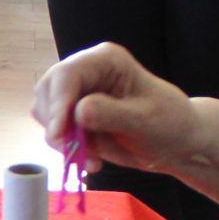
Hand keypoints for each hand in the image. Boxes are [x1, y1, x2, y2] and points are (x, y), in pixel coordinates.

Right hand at [31, 43, 197, 176]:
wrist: (173, 143)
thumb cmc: (168, 124)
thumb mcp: (145, 120)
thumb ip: (112, 114)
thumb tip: (79, 112)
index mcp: (105, 60)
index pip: (68, 74)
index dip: (58, 103)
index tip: (59, 135)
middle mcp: (85, 71)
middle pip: (48, 91)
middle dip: (57, 124)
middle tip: (76, 153)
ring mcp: (76, 93)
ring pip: (45, 112)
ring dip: (62, 140)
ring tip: (92, 158)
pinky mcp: (72, 115)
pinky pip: (54, 130)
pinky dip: (66, 148)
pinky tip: (91, 159)